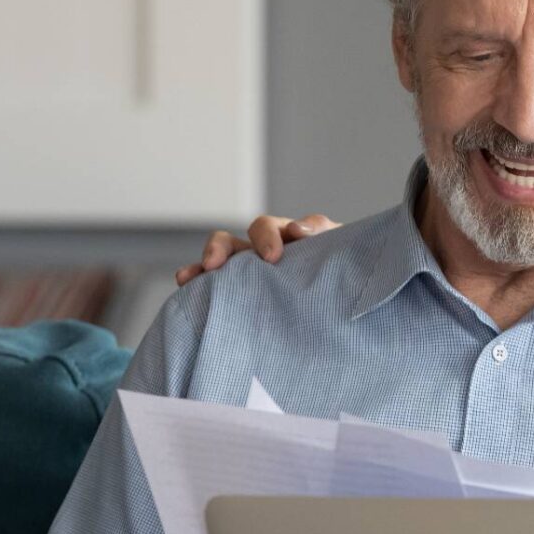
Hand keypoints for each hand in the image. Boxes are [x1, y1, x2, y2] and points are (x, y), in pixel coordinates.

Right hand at [174, 213, 339, 285]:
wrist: (347, 305)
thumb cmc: (344, 270)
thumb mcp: (340, 250)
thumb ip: (323, 234)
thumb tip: (298, 229)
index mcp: (285, 239)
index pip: (268, 228)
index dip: (267, 237)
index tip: (273, 257)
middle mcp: (261, 254)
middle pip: (233, 242)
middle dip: (221, 249)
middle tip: (217, 264)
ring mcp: (249, 275)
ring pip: (218, 264)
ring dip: (202, 267)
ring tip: (188, 277)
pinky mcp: (242, 296)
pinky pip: (215, 289)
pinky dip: (198, 286)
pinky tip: (186, 292)